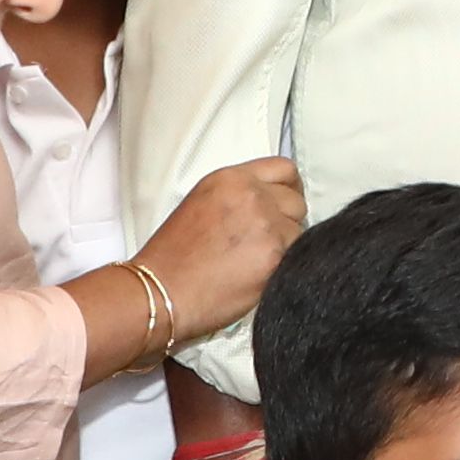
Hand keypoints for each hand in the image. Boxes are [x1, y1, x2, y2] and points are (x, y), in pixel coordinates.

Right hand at [134, 154, 304, 333]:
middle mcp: (250, 194)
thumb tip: (269, 206)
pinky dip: (284, 266)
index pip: (283, 168)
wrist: (160, 291)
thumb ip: (238, 197)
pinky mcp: (275, 253)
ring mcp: (265, 222)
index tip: (285, 205)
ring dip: (286, 246)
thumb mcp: (201, 205)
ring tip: (257, 262)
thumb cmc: (173, 258)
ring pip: (299, 231)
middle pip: (296, 201)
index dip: (289, 189)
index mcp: (230, 178)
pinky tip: (260, 275)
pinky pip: (297, 255)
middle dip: (287, 221)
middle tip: (266, 242)